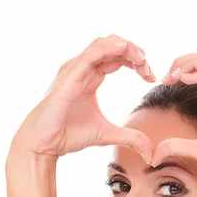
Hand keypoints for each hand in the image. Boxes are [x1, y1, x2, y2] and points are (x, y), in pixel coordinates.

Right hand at [9, 35, 155, 162]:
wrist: (44, 143)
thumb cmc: (68, 134)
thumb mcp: (108, 134)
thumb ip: (131, 138)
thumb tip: (151, 153)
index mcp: (91, 76)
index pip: (118, 58)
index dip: (138, 63)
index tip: (151, 78)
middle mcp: (83, 68)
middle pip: (113, 46)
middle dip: (136, 53)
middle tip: (150, 71)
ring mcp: (75, 69)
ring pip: (104, 44)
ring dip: (127, 48)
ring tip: (143, 60)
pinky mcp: (70, 75)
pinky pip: (91, 53)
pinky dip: (109, 48)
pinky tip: (125, 51)